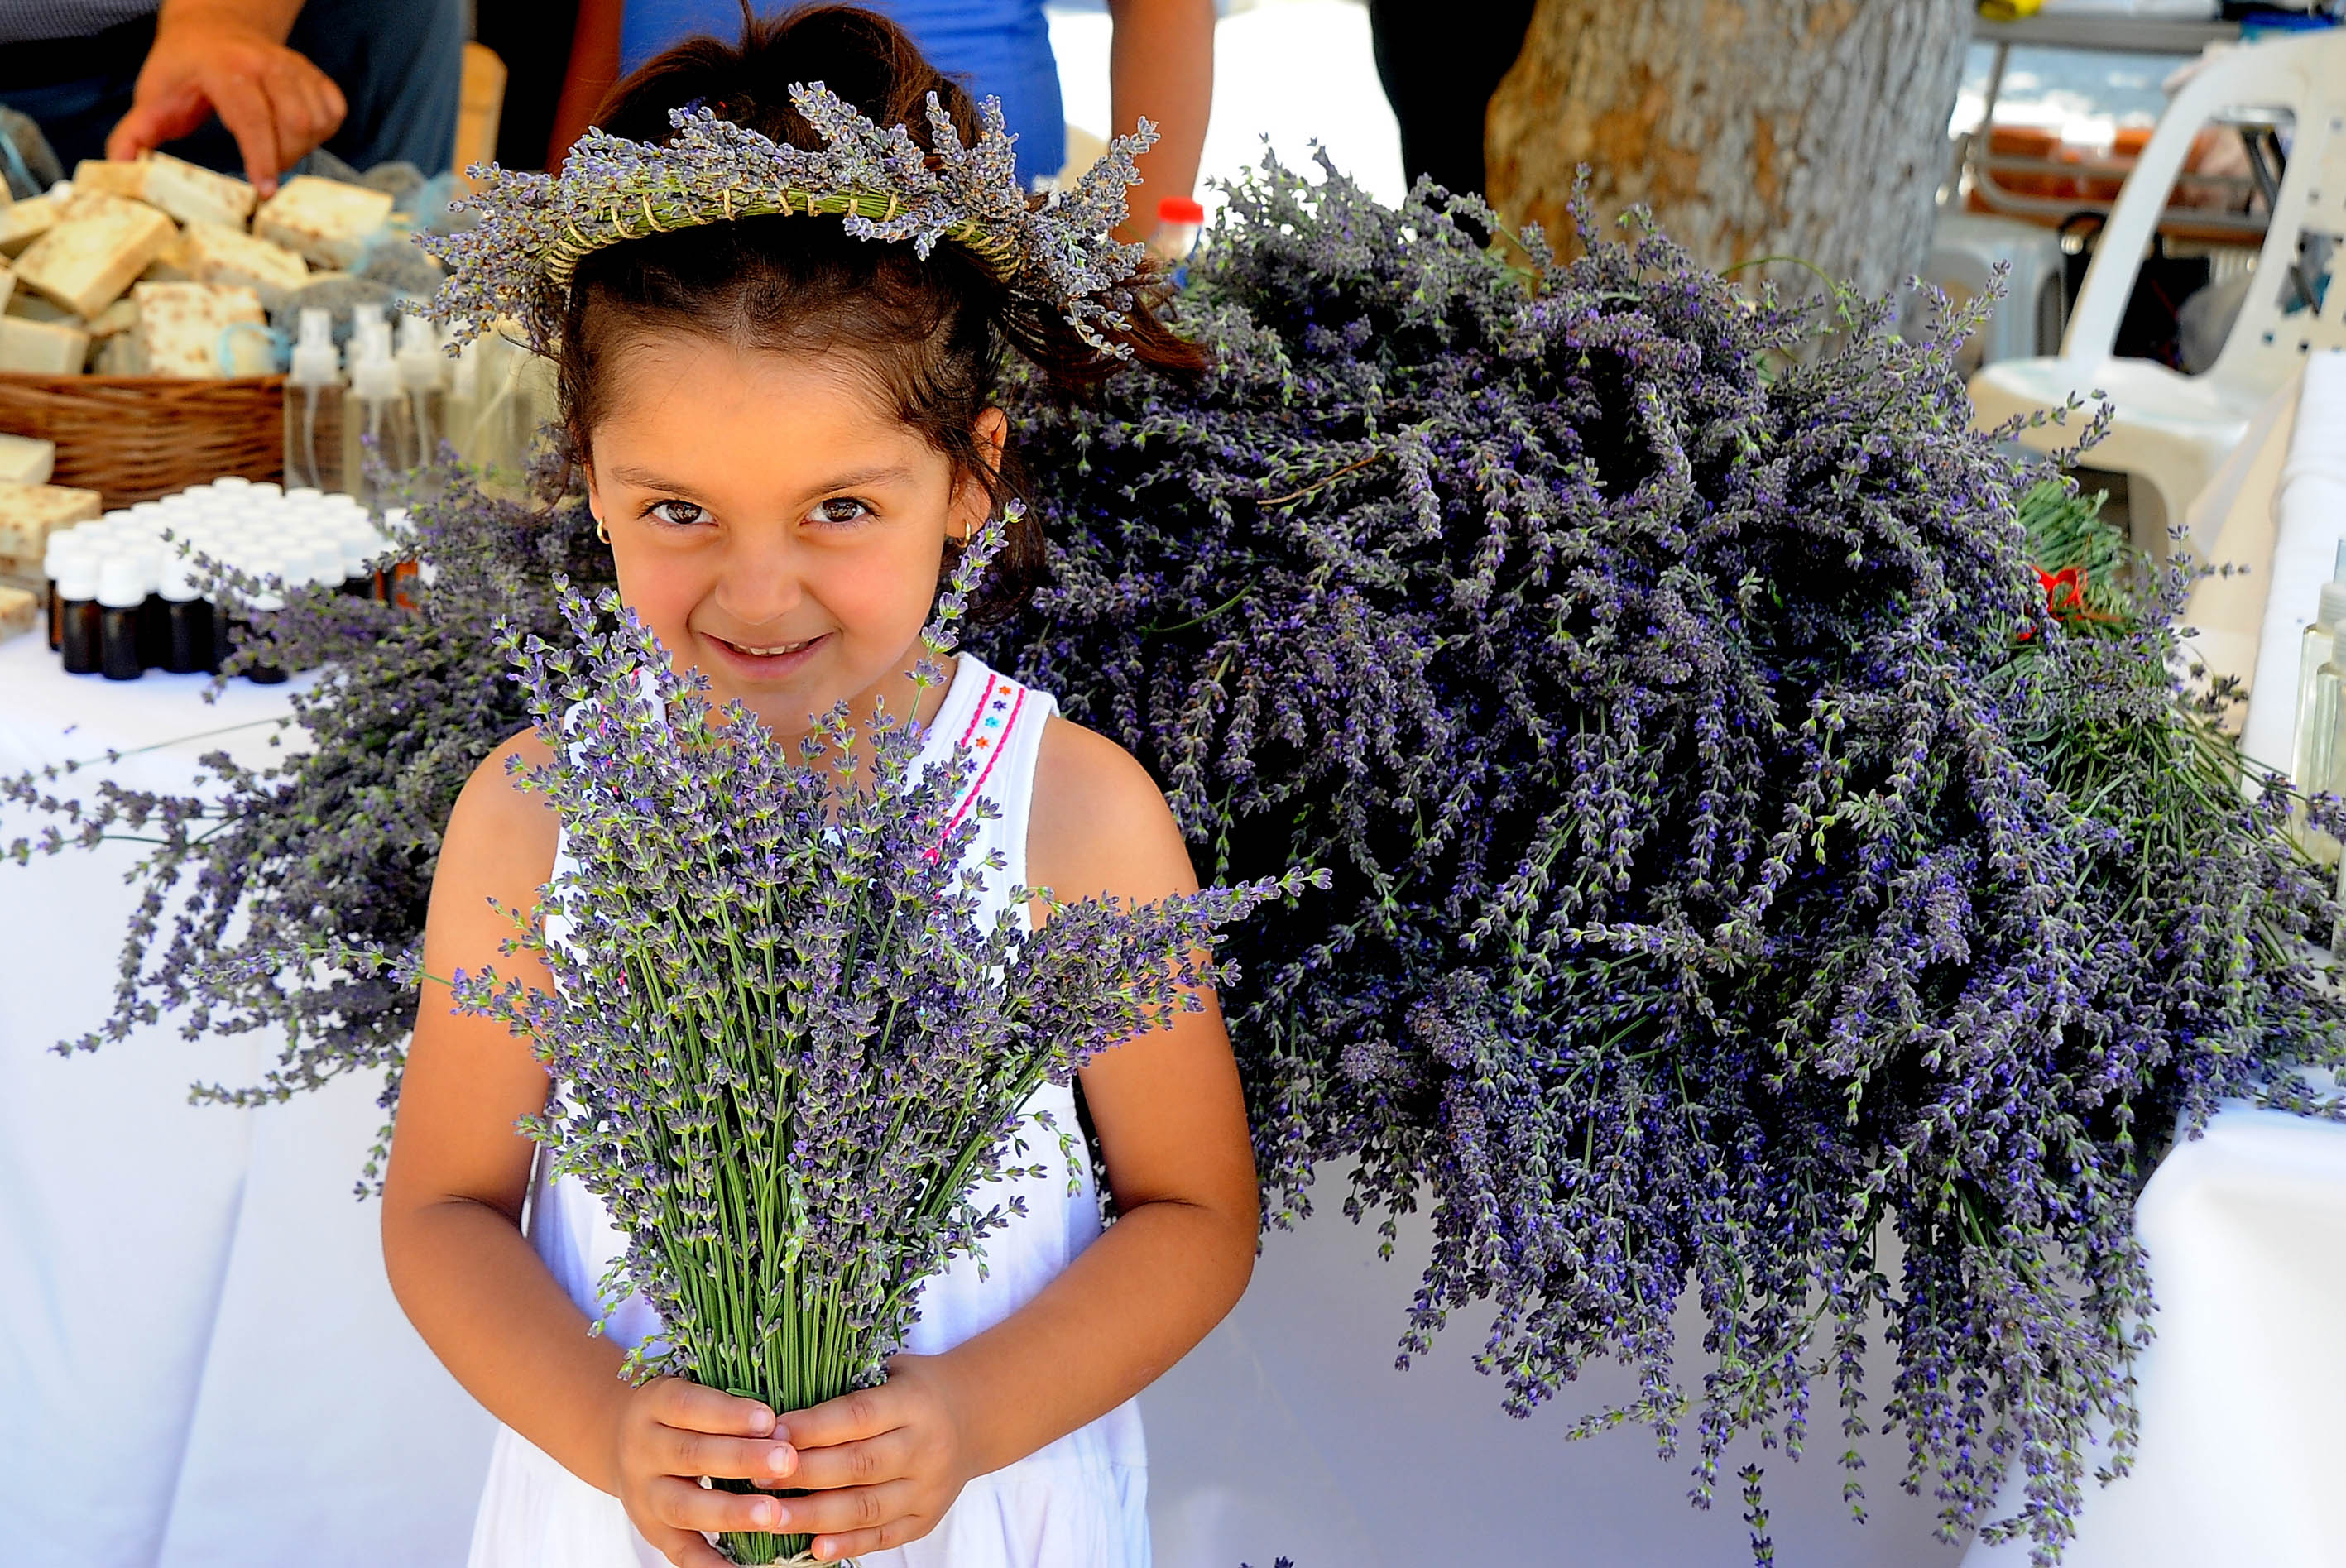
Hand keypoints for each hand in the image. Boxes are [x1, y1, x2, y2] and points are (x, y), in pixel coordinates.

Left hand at [106, 5, 345, 194]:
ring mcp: (294, 66)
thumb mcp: (153, 94)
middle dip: (284, 159)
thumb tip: (121, 168)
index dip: (261, 157)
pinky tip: (298, 135)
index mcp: (225, 67)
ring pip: (318, 120)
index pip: (252, 116)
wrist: (213, 27)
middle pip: (296, 122)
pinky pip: (335, 111)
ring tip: (278, 153)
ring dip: (303, 148)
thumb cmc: (183, 68)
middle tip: (265, 173)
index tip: (264, 190)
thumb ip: (135, 133)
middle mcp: (265, 63)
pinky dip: (323, 132)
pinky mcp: (314, 74)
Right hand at [609, 1376, 801, 1567]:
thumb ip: (727, 1402)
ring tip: (772, 1513)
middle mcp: (644, 1450)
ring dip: (730, 1512)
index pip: (689, 1406)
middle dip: (741, 1459)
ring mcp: (645, 1494)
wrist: (619, 1442)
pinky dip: (710, 1563)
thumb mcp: (689, 1389)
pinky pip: (681, 1551)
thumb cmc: (678, 1413)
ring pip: (684, 1506)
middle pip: (690, 1455)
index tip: (769, 1419)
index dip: (728, 1414)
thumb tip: (782, 1421)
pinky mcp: (653, 1530)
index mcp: (655, 1404)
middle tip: (787, 1461)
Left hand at [764, 1353, 975, 1561]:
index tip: (770, 1433)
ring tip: (771, 1518)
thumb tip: (780, 1407)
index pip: (857, 1417)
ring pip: (866, 1508)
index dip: (812, 1428)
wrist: (976, 1416)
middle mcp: (925, 1447)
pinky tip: (814, 1547)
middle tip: (757, 1477)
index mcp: (914, 1403)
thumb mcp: (891, 1370)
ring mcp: (928, 1488)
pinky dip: (847, 1544)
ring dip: (815, 1516)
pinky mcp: (926, 1518)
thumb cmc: (916, 1388)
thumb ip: (845, 1385)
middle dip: (803, 1473)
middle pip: (858, 1465)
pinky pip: (883, 1536)